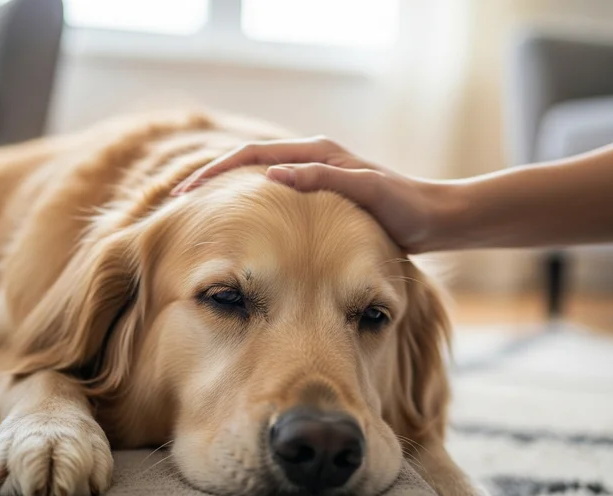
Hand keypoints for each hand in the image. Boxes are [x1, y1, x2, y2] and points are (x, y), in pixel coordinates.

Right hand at [173, 136, 452, 252]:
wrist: (434, 219)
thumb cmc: (404, 207)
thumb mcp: (366, 191)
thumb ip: (323, 180)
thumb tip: (272, 177)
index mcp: (317, 153)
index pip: (253, 157)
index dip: (216, 173)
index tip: (186, 192)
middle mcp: (312, 159)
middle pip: (248, 164)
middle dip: (211, 179)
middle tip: (178, 201)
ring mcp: (315, 177)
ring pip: (259, 179)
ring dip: (228, 191)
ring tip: (199, 212)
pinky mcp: (322, 195)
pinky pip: (276, 196)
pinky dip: (251, 205)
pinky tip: (240, 224)